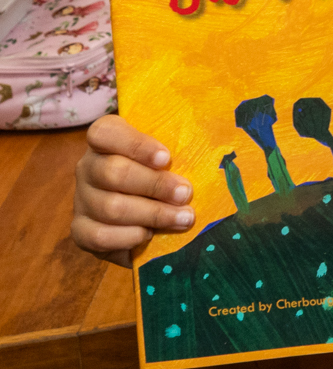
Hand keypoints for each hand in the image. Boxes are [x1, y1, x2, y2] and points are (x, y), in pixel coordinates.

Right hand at [73, 114, 193, 266]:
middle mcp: (88, 167)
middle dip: (155, 185)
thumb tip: (216, 150)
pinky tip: (150, 234)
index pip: (105, 132)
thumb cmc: (164, 176)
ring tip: (183, 218)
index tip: (166, 158)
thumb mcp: (171, 158)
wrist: (143, 216)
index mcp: (105, 141)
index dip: (136, 145)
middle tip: (186, 193)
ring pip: (111, 206)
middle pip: (113, 172)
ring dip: (153, 214)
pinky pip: (99, 236)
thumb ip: (182, 150)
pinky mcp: (81, 230)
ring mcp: (81, 199)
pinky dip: (129, 236)